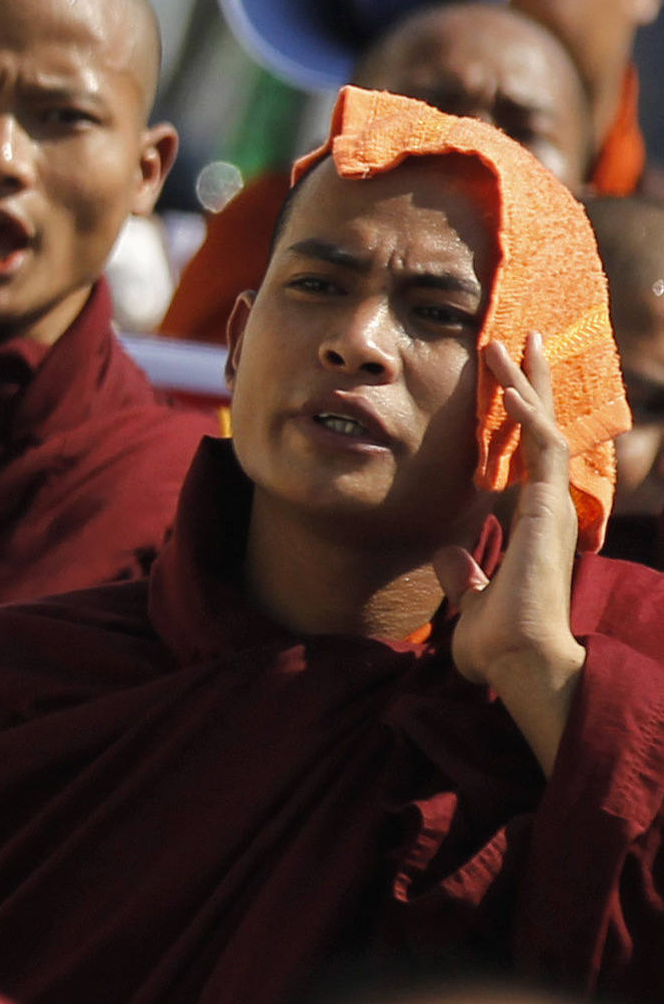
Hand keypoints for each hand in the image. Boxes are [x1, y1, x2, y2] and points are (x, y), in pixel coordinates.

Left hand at [435, 333, 588, 774]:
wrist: (516, 661)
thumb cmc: (499, 642)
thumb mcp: (472, 602)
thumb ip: (465, 575)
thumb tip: (449, 556)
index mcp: (532, 525)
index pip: (528, 458)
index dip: (521, 421)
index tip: (508, 387)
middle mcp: (548, 508)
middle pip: (543, 431)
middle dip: (531, 384)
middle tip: (522, 341)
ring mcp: (554, 505)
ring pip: (544, 426)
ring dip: (524, 382)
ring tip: (506, 341)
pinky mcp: (551, 506)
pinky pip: (543, 444)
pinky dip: (527, 410)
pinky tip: (509, 381)